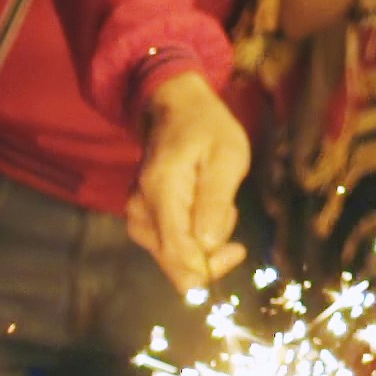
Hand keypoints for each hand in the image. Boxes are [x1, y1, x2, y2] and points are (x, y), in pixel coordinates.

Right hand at [121, 72, 250, 294]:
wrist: (175, 109)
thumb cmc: (207, 128)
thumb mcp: (227, 155)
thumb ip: (215, 200)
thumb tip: (208, 245)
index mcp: (160, 193)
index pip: (178, 254)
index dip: (211, 266)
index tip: (238, 249)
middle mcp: (140, 211)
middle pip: (174, 263)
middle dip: (210, 252)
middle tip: (227, 210)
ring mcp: (137, 216)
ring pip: (174, 257)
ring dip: (203, 240)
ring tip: (216, 200)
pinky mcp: (141, 219)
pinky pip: (170, 245)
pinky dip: (192, 234)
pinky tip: (203, 207)